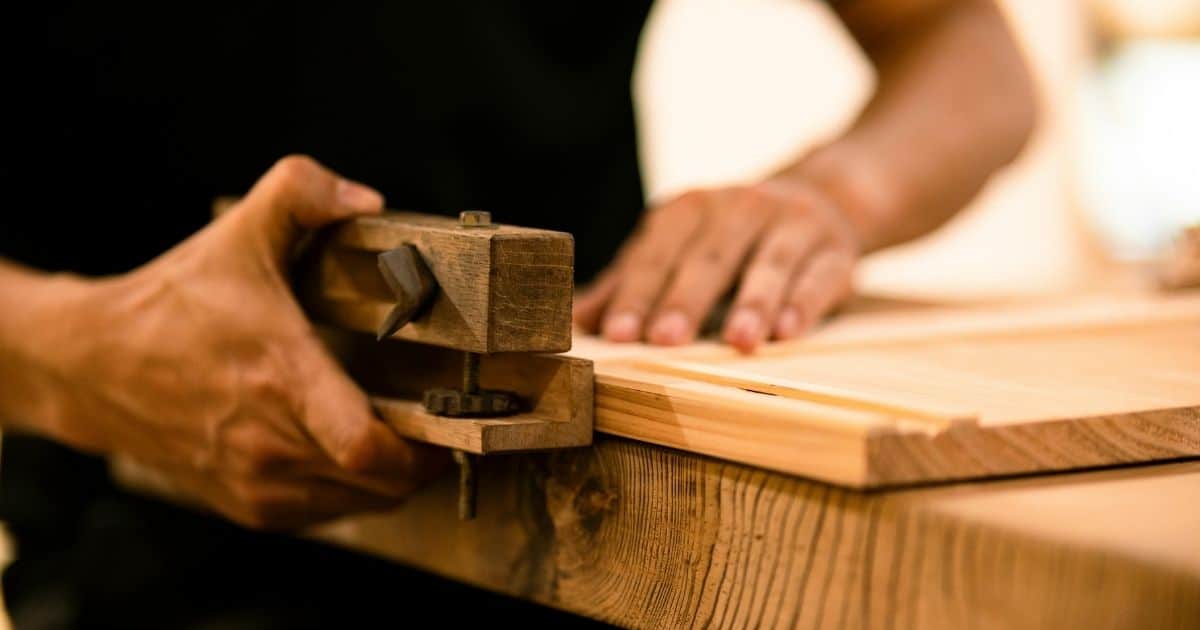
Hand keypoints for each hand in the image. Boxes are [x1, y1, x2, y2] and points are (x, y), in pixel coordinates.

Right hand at [31, 156, 444, 528]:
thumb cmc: (172, 303)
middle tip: (438, 422)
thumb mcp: (237, 232)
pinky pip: (327, 514)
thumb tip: (367, 198)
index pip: (367, 446)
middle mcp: (272, 444)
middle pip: (382, 483)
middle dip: (422, 458)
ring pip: (360, 503)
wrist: (92, 365)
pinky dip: (353, 492)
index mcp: (283, 380)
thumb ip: (302, 192)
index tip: (450, 420)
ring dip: (390, 477)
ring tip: (402, 435)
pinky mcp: (247, 505)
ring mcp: (258, 483)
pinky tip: (354, 454)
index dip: (422, 447)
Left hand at [574, 179, 859, 352]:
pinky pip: (819, 276)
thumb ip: (629, 283)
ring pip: (770, 264)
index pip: (656, 253)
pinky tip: (788, 332)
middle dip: (685, 300)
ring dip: (753, 303)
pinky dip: (804, 304)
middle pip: (709, 258)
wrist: (820, 201)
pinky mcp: (836, 250)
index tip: (618, 334)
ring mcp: (792, 225)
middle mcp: (740, 207)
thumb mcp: (676, 250)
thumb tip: (574, 321)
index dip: (637, 293)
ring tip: (738, 342)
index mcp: (690, 209)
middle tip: (665, 341)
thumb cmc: (728, 240)